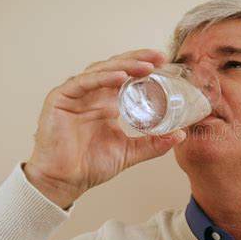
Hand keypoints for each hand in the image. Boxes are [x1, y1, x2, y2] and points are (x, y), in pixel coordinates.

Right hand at [23, 49, 185, 207]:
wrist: (65, 182)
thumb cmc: (90, 165)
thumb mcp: (130, 152)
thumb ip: (153, 143)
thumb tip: (180, 135)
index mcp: (107, 102)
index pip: (126, 76)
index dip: (144, 66)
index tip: (165, 63)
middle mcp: (93, 94)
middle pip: (116, 67)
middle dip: (138, 59)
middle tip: (159, 57)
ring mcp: (76, 94)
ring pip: (101, 70)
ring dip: (124, 66)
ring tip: (145, 66)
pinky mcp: (60, 98)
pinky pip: (83, 83)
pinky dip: (101, 78)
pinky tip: (120, 76)